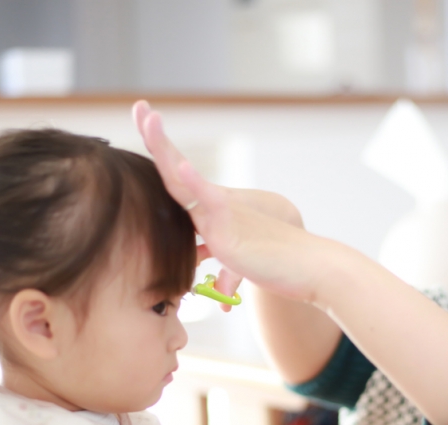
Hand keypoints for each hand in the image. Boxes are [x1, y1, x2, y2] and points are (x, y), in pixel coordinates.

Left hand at [134, 101, 331, 305]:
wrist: (307, 267)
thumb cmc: (278, 265)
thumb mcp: (243, 267)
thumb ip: (228, 274)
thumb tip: (222, 294)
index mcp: (211, 211)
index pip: (179, 178)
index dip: (161, 153)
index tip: (146, 122)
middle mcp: (212, 206)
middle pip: (175, 167)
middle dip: (155, 136)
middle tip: (140, 105)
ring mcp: (218, 212)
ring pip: (183, 178)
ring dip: (164, 149)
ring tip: (149, 119)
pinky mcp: (229, 226)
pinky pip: (209, 200)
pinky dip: (194, 182)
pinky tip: (180, 166)